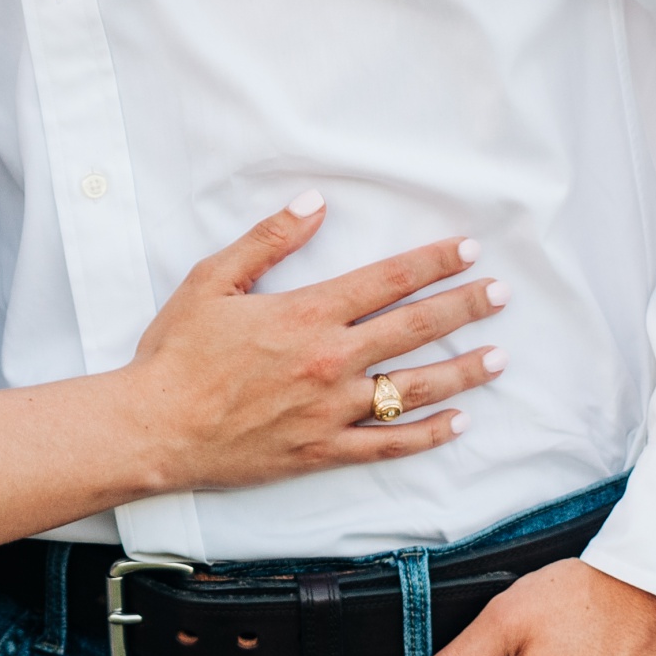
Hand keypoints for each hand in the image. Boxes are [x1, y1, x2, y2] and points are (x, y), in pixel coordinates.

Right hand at [116, 198, 507, 493]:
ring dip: (463, 371)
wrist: (154, 428)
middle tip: (501, 294)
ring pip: (414, 389)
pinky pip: (388, 445)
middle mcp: (330, 361)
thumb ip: (268, 240)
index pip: (387, 280)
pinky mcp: (323, 451)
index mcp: (306, 314)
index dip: (433, 263)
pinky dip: (428, 435)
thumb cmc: (176, 352)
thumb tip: (314, 205)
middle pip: (414, 329)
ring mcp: (331, 410)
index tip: (467, 250)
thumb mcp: (213, 280)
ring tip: (499, 358)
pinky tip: (458, 423)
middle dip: (464, 308)